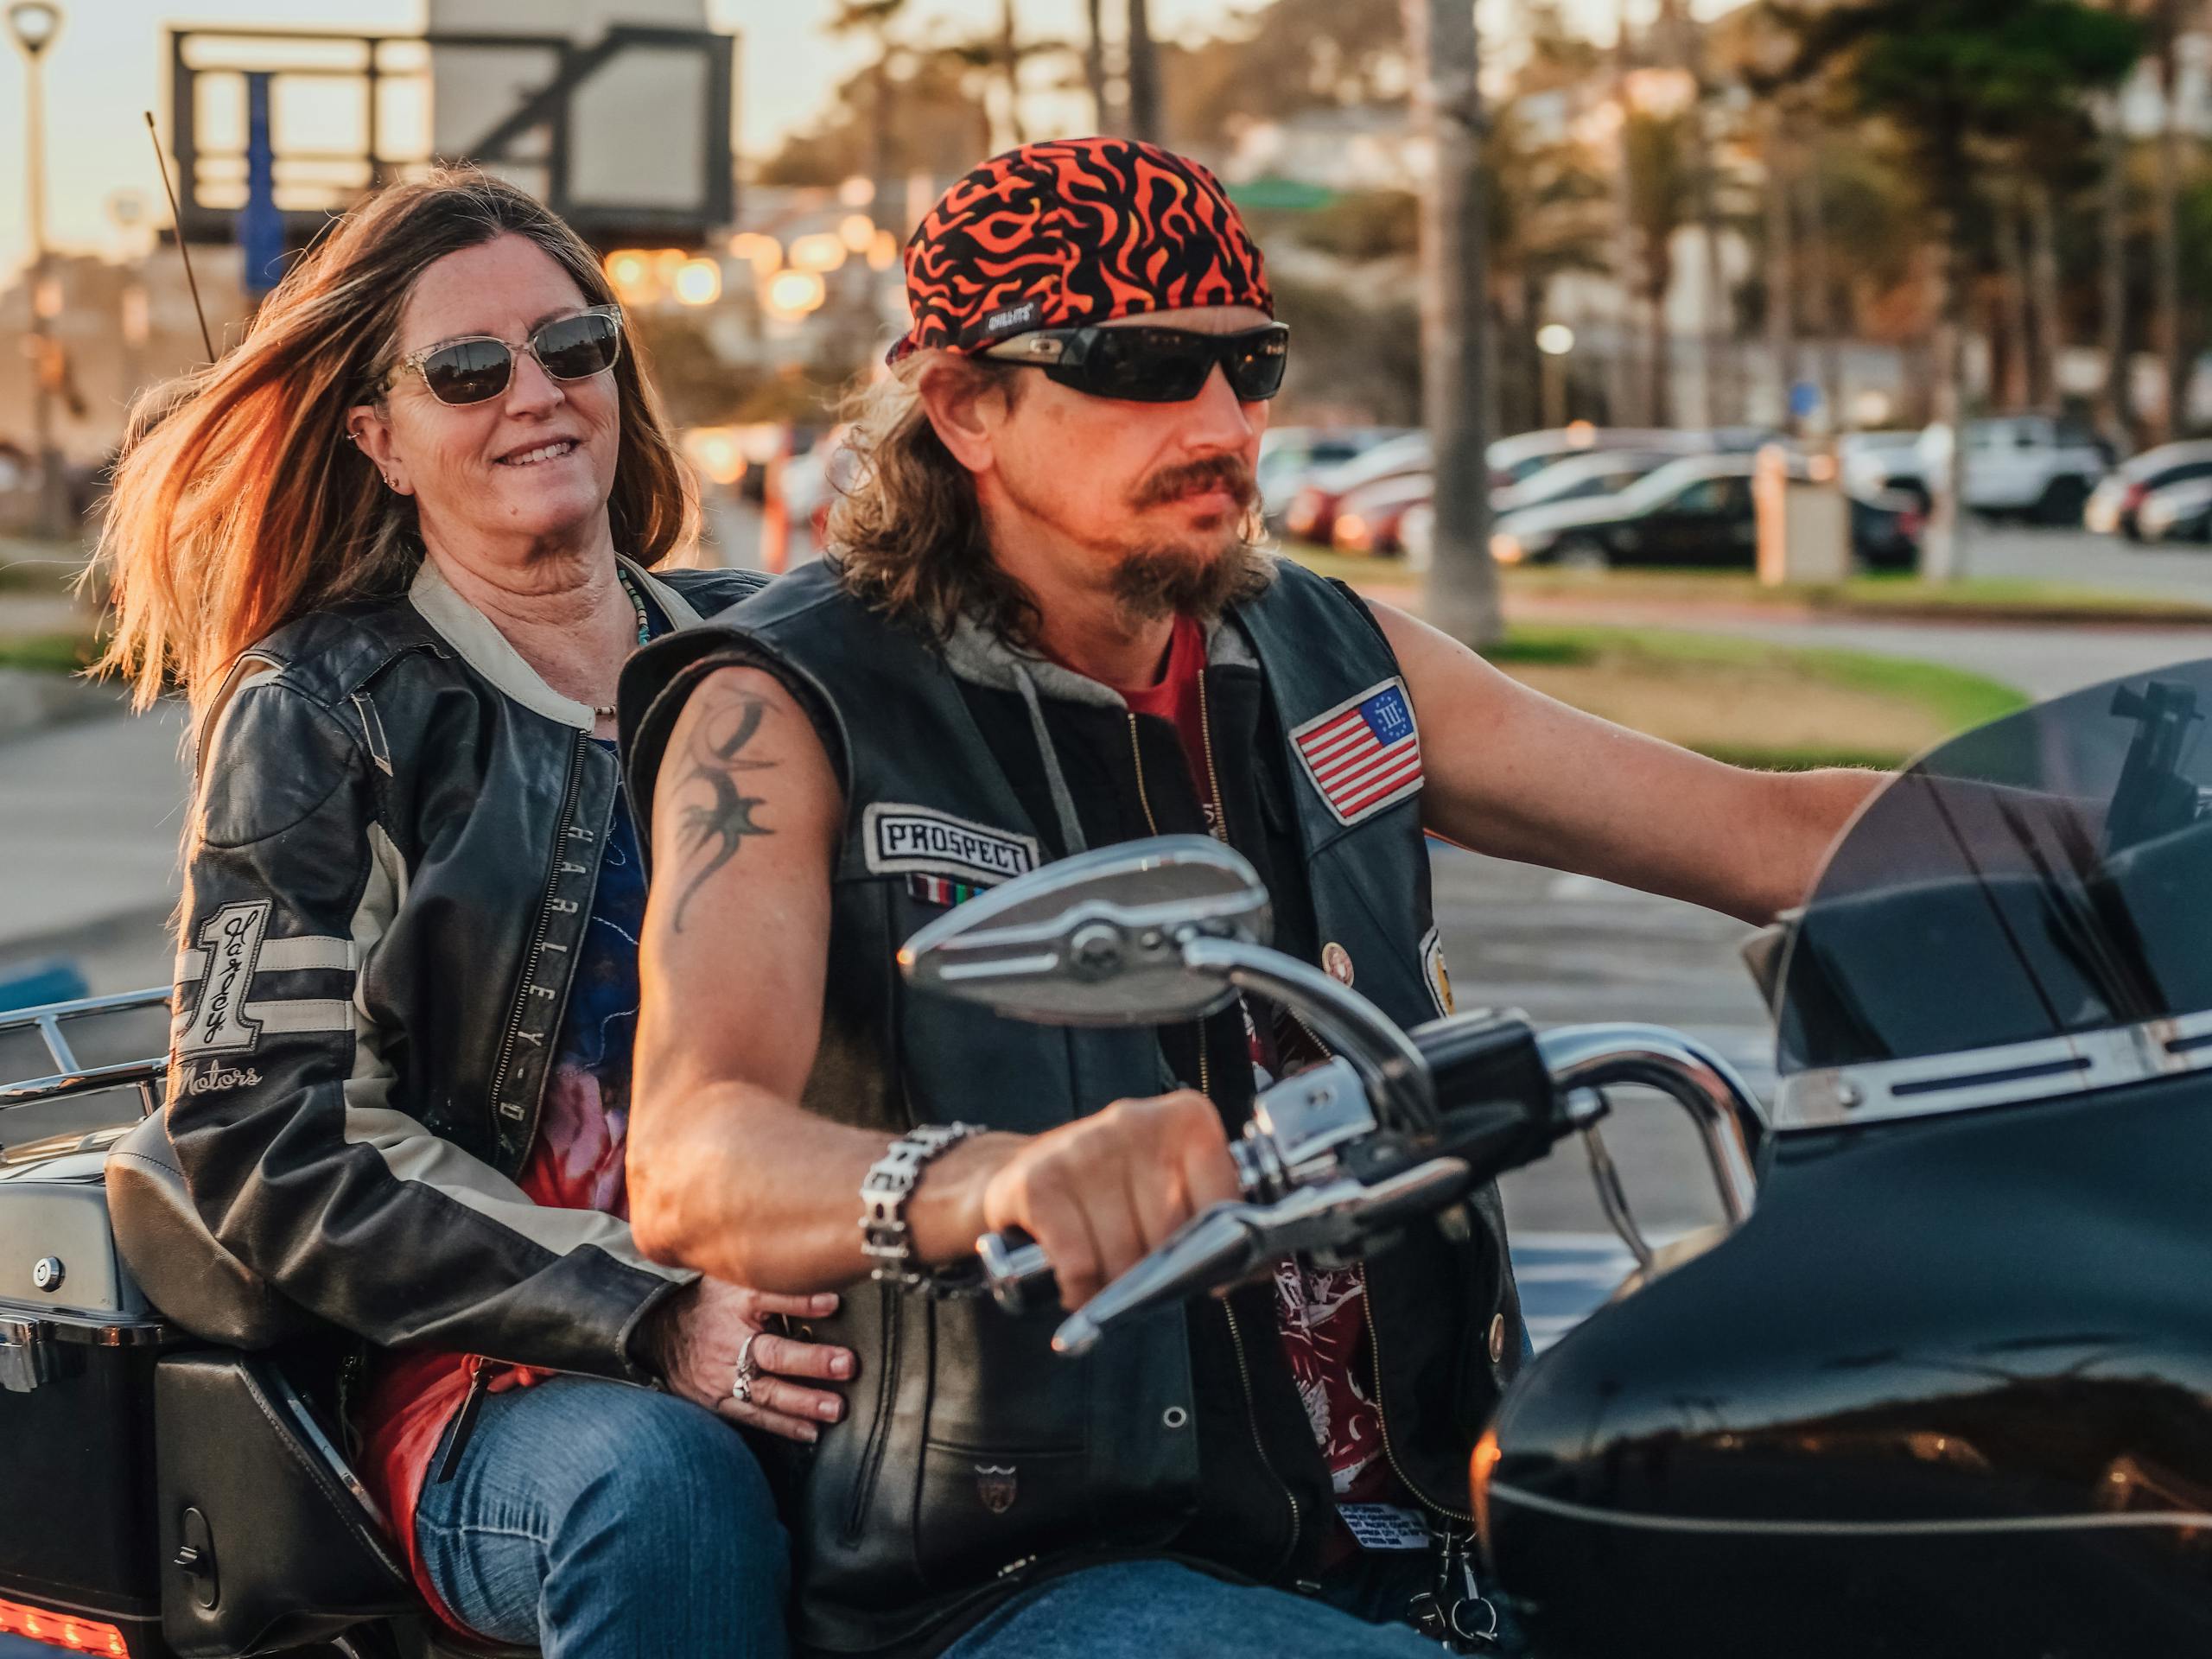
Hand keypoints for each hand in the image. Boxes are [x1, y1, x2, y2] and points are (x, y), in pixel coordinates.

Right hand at [643, 1278, 854, 1441]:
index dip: (802, 1302)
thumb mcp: (734, 1281)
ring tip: (833, 1409)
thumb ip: (775, 1285)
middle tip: (846, 1364)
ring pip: (766, 1392)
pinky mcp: (718, 1401)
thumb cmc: (709, 1304)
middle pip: (773, 1353)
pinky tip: (809, 1431)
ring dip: (802, 1403)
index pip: (771, 1298)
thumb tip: (825, 1285)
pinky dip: (782, 1426)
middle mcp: (731, 1343)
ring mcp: (722, 1377)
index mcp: (737, 1307)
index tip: (834, 1304)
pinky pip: (753, 1416)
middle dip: (811, 1362)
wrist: (657, 1333)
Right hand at [976, 1090, 1240, 1309]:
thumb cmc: (1111, 1190)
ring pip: (1124, 1256)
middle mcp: (1133, 1121)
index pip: (1225, 1202)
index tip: (1204, 1266)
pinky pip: (1078, 1264)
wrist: (1020, 1172)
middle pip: (1171, 1237)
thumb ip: (1217, 1218)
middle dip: (1159, 1272)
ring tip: (1106, 1274)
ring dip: (1116, 1287)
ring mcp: (1082, 1147)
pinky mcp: (1038, 1181)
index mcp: (1184, 1119)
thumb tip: (1261, 1264)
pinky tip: (1077, 1280)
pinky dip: (1080, 1288)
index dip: (1218, 1249)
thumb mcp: (1169, 1188)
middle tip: (1142, 1272)